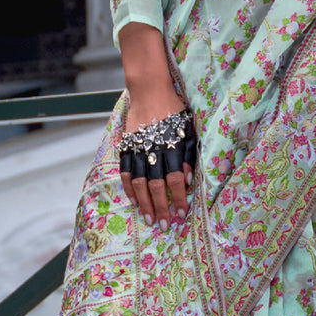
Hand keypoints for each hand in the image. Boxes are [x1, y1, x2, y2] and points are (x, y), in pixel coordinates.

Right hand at [120, 84, 196, 228]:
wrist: (150, 90)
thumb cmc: (174, 112)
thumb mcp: (188, 131)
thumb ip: (189, 156)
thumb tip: (188, 182)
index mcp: (172, 148)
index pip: (175, 180)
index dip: (178, 198)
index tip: (181, 214)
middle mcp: (154, 151)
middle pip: (157, 186)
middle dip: (161, 207)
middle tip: (164, 225)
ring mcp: (138, 149)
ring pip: (140, 183)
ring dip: (144, 203)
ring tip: (149, 219)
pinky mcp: (127, 147)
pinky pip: (126, 172)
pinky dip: (130, 188)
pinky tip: (134, 201)